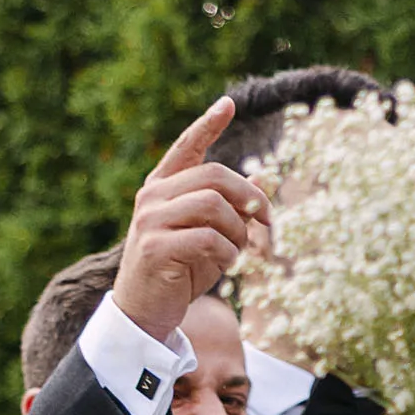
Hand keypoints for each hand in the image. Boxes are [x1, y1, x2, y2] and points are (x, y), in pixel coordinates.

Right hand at [113, 96, 271, 346]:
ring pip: (215, 206)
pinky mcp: (156, 247)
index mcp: (162, 187)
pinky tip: (223, 265)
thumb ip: (228, 209)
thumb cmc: (180, 271)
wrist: (146, 310)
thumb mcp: (208, 235)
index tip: (228, 104)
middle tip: (268, 222)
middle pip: (215, 176)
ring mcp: (151, 220)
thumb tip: (262, 182)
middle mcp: (153, 197)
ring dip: (239, 231)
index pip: (186, 147)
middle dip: (250, 198)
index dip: (207, 124)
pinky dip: (227, 253)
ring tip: (236, 253)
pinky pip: (209, 238)